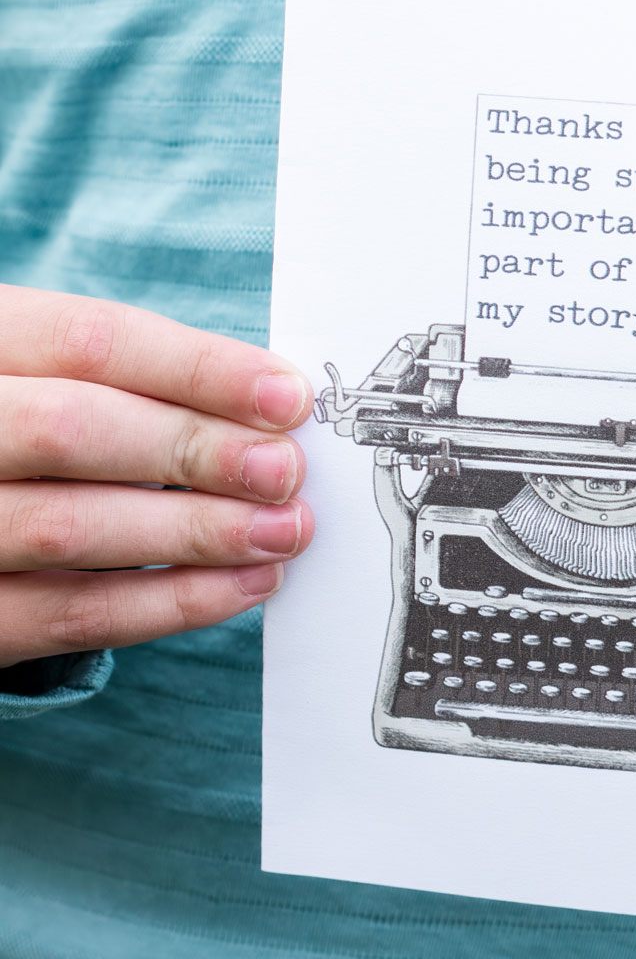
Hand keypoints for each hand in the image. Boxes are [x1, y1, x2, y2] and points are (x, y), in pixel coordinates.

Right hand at [0, 285, 313, 663]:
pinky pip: (70, 616)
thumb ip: (136, 382)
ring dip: (195, 532)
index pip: (89, 342)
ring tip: (281, 531)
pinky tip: (240, 586)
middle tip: (285, 471)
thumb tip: (269, 410)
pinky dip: (167, 603)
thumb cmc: (24, 425)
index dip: (196, 369)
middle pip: (74, 429)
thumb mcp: (48, 373)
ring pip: (71, 528)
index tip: (286, 398)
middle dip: (196, 449)